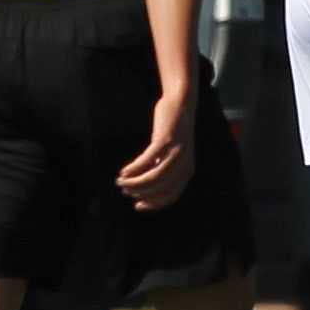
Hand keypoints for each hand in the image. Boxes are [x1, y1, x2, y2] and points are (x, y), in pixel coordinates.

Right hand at [116, 95, 194, 210]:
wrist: (181, 103)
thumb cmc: (174, 130)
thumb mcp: (171, 153)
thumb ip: (162, 168)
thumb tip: (144, 187)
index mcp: (188, 170)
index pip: (171, 195)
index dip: (153, 203)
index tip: (138, 206)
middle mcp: (184, 163)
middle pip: (159, 187)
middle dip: (139, 192)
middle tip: (124, 189)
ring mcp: (176, 152)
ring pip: (152, 177)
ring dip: (134, 182)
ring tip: (121, 181)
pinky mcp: (165, 140)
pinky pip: (147, 160)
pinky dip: (134, 168)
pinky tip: (124, 171)